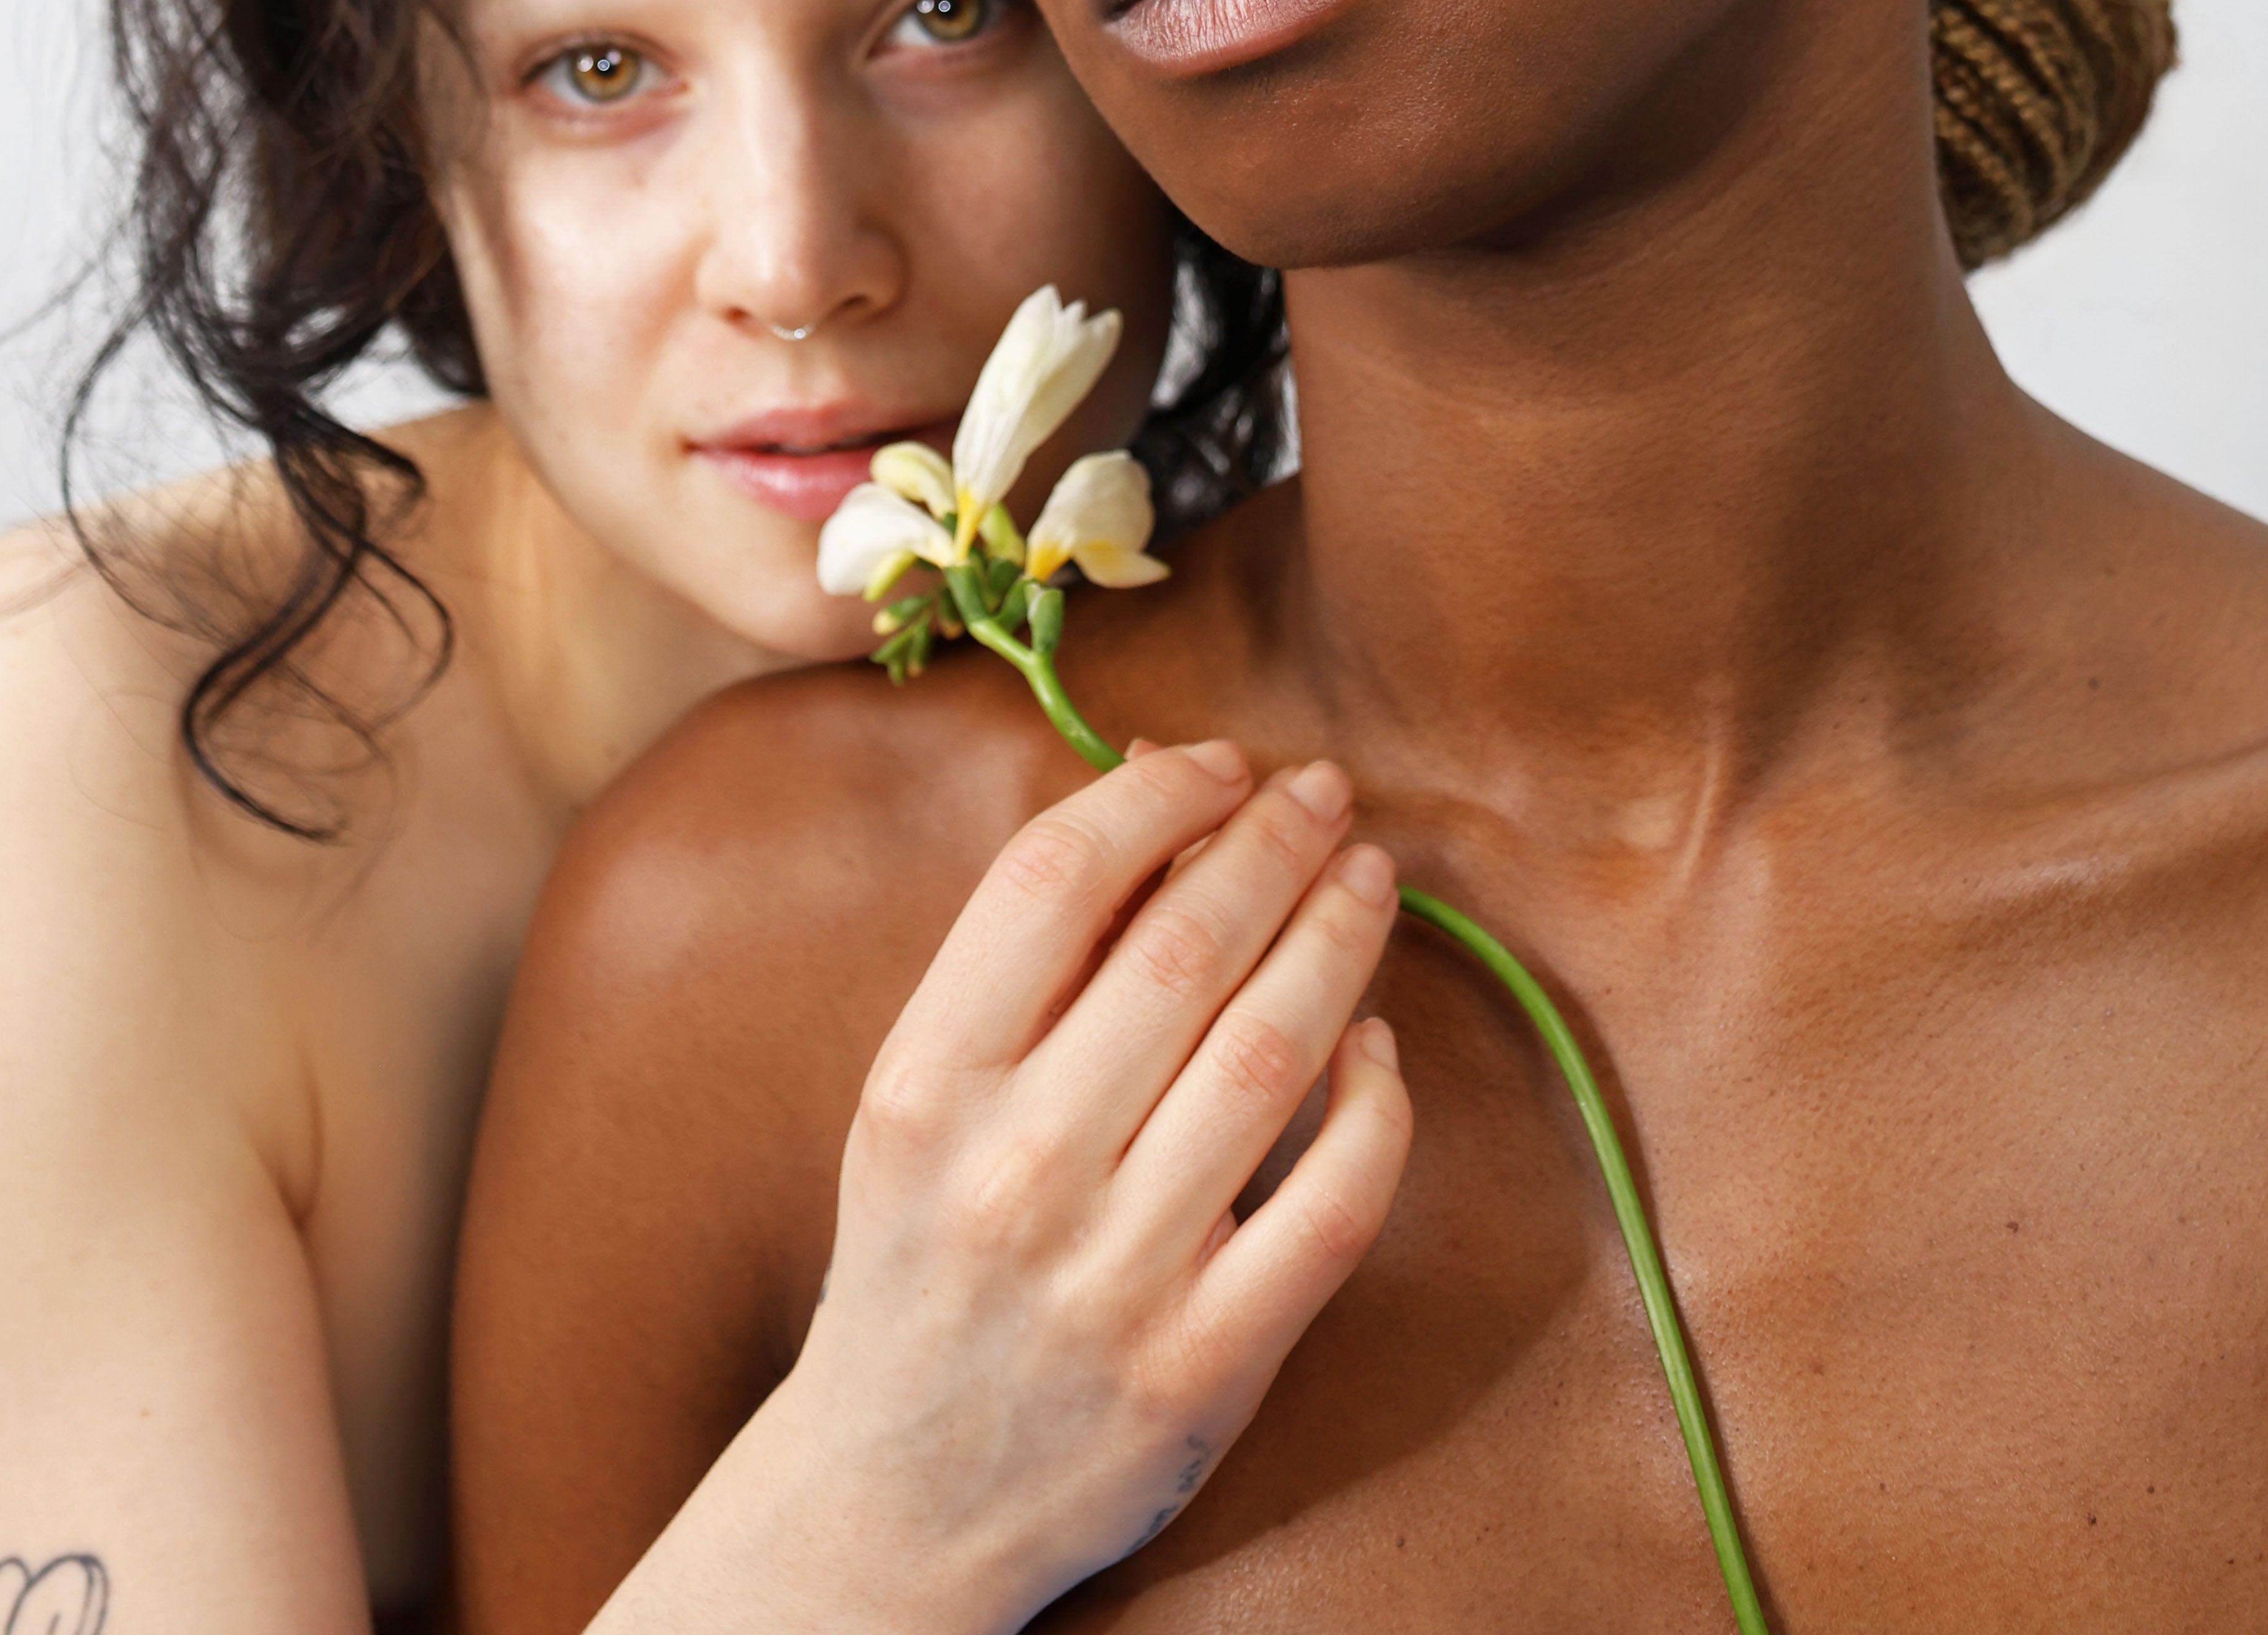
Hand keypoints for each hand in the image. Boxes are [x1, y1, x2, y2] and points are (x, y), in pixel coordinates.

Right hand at [643, 738, 1409, 1632]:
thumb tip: (1165, 794)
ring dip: (1337, 939)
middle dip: (1271, 845)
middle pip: (1181, 950)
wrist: (889, 1505)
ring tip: (1367, 876)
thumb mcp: (924, 1102)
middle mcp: (1014, 1173)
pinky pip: (1331, 1204)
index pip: (1054, 880)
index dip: (1158, 798)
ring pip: (1269, 1057)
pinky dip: (1375, 1105)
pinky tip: (1378, 1041)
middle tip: (1325, 793)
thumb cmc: (920, 1258)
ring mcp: (1113, 1277)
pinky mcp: (1204, 1369)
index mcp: (925, 1088)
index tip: (1222, 763)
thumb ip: (1030, 963)